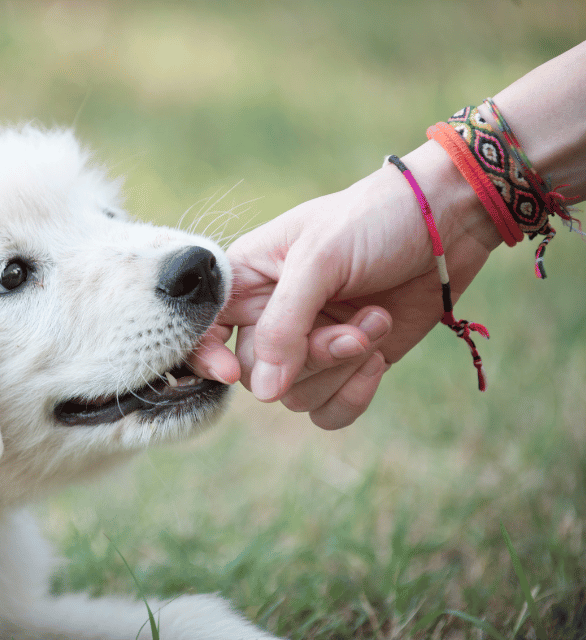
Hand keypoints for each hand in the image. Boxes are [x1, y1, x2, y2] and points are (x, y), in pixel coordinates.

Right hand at [191, 142, 500, 427]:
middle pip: (258, 375)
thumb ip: (285, 324)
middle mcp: (271, 316)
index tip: (230, 370)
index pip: (204, 331)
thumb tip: (265, 392)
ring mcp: (310, 344)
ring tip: (375, 321)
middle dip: (310, 358)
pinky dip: (354, 394)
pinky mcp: (348, 366)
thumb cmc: (374, 220)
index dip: (208, 357)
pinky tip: (380, 357)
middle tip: (354, 329)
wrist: (447, 221)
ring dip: (342, 368)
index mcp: (247, 279)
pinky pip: (329, 411)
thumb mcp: (320, 259)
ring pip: (295, 397)